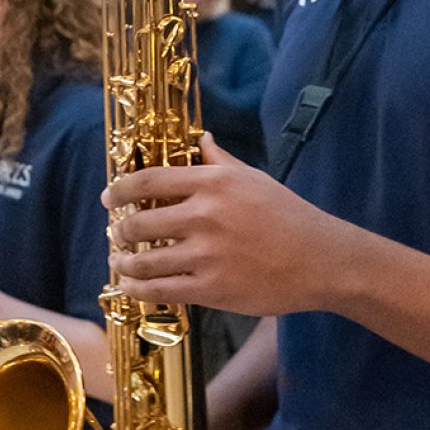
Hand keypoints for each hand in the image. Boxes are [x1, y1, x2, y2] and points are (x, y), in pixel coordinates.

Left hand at [103, 134, 359, 315]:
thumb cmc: (289, 215)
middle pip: (139, 223)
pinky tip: (132, 288)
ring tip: (120, 263)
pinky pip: (161, 290)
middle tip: (117, 235)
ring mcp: (206, 255)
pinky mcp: (211, 289)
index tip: (109, 197)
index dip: (120, 189)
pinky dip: (139, 290)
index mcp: (213, 183)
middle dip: (120, 231)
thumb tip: (201, 139)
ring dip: (124, 263)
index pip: (149, 181)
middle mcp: (205, 216)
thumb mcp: (254, 179)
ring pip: (144, 261)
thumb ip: (220, 161)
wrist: (320, 260)